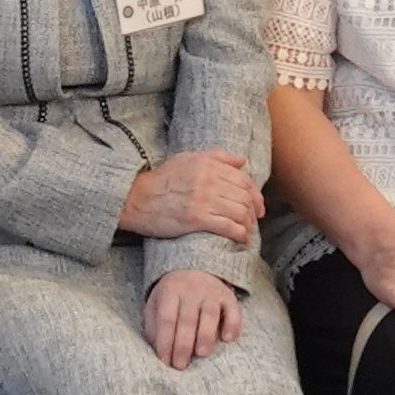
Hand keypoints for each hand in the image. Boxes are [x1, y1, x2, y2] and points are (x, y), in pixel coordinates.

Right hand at [121, 150, 265, 244]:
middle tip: (254, 220)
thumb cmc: (162, 179)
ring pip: (240, 212)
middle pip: (244, 197)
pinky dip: (239, 233)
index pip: (244, 180)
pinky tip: (240, 238)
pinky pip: (227, 226)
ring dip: (247, 224)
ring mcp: (203, 200)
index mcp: (208, 165)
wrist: (137, 198)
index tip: (258, 206)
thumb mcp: (187, 159)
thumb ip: (217, 156)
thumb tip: (242, 160)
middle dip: (253, 211)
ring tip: (246, 230)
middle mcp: (209, 180)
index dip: (255, 195)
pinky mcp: (196, 219)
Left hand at [145, 267, 243, 366]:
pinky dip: (232, 325)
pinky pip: (233, 311)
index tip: (164, 361)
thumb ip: (154, 324)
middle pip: (187, 320)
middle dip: (183, 346)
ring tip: (201, 354)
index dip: (165, 341)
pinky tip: (227, 339)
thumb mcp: (156, 303)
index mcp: (170, 290)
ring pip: (210, 316)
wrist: (194, 268)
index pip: (167, 319)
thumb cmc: (172, 295)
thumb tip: (158, 348)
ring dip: (206, 336)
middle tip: (180, 365)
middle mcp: (191, 290)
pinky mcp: (228, 296)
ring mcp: (211, 292)